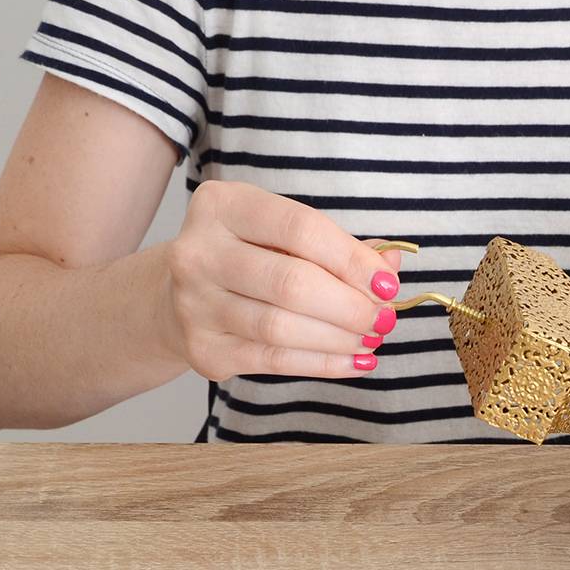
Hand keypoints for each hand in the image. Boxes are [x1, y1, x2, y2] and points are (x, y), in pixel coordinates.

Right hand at [159, 180, 403, 379]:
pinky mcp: (203, 348)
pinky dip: (322, 363)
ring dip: (339, 338)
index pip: (300, 228)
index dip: (351, 259)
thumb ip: (337, 246)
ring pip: (282, 327)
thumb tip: (391, 265)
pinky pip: (274, 360)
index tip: (387, 284)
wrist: (178, 296)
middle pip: (292, 283)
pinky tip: (353, 362)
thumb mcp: (283, 235)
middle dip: (350, 305)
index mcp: (223, 205)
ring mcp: (195, 303)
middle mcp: (199, 252)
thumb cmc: (247, 257)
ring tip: (370, 340)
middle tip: (383, 318)